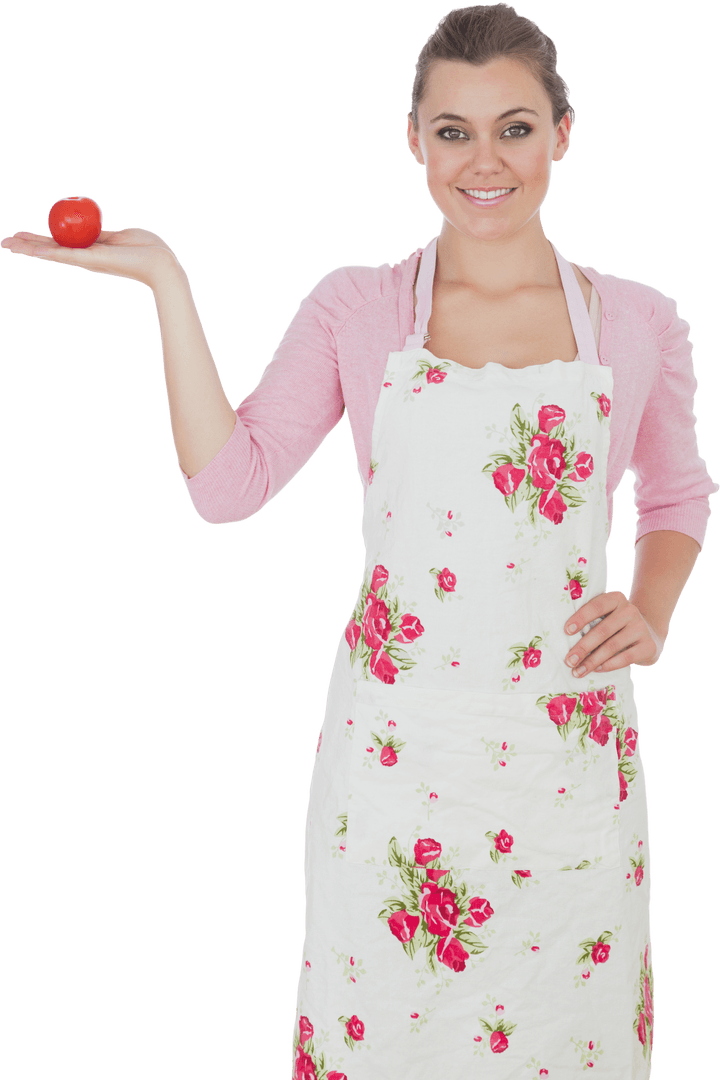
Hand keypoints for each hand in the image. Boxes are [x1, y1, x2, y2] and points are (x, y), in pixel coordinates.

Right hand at [0, 226, 178, 288]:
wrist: (159, 262)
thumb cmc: (146, 248)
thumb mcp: (119, 235)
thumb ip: (104, 233)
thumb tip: (98, 230)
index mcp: (91, 248)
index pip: (61, 242)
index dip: (41, 239)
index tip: (24, 235)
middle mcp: (85, 256)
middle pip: (50, 248)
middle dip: (27, 245)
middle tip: (6, 242)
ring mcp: (86, 259)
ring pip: (51, 253)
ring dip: (28, 248)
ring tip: (9, 245)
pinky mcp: (91, 260)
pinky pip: (64, 254)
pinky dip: (46, 251)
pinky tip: (30, 250)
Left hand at [563, 590, 664, 676]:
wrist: (650, 634)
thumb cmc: (617, 626)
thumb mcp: (607, 617)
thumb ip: (591, 621)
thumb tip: (565, 640)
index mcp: (616, 599)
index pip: (596, 606)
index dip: (580, 618)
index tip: (566, 632)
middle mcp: (630, 610)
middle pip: (602, 630)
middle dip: (583, 647)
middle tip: (569, 661)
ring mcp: (641, 628)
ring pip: (612, 646)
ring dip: (592, 661)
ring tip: (578, 671)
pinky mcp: (648, 646)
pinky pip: (625, 658)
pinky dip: (608, 665)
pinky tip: (596, 670)